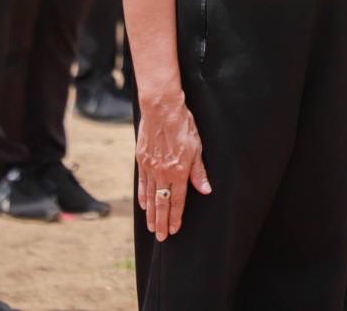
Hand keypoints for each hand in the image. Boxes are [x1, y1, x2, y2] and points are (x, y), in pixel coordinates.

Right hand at [135, 93, 210, 240]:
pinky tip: (144, 206)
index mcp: (179, 171)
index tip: (175, 230)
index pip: (178, 201)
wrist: (161, 109)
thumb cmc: (183, 126)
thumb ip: (199, 172)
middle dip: (162, 222)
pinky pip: (142, 183)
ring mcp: (150, 167)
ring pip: (150, 197)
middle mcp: (163, 173)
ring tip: (152, 227)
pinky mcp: (141, 160)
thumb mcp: (197, 148)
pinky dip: (143, 196)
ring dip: (152, 214)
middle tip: (161, 238)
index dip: (176, 217)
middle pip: (162, 203)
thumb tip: (205, 190)